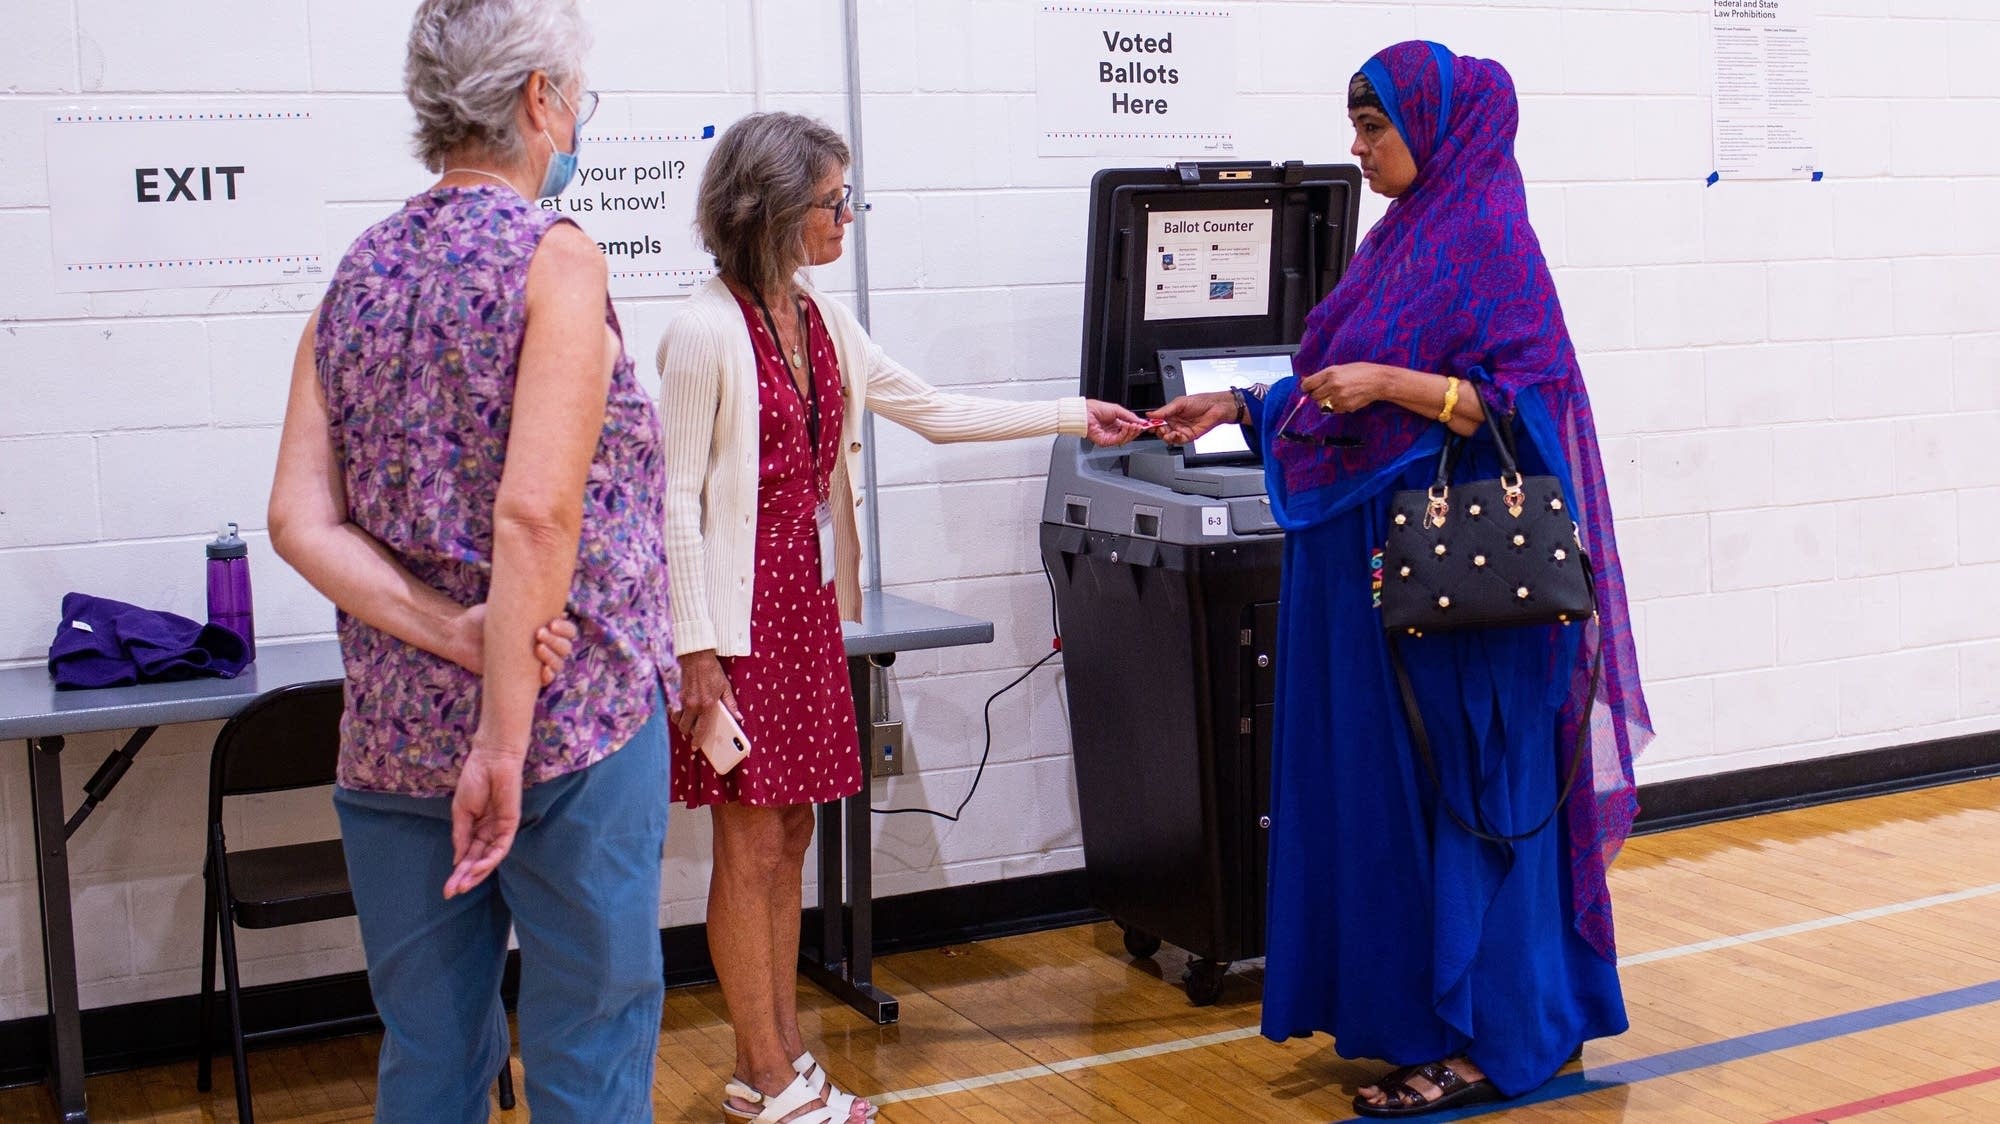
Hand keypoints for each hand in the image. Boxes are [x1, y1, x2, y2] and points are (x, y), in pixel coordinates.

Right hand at [446, 740, 523, 897]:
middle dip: (464, 878)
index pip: (468, 856)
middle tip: (451, 893)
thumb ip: (461, 836)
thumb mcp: (461, 812)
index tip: (446, 889)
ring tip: (463, 885)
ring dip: (476, 873)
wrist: (490, 759)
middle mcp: (489, 832)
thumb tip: (458, 861)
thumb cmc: (475, 780)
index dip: (458, 872)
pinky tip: (477, 868)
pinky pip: (501, 846)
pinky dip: (489, 859)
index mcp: (476, 829)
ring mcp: (501, 829)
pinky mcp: (511, 823)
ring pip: (490, 858)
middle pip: (477, 861)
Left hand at [449, 605, 577, 684]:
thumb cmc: (483, 617)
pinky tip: (543, 670)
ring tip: (537, 649)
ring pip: (558, 663)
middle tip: (540, 634)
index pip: (567, 631)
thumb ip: (529, 604)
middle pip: (565, 648)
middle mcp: (543, 645)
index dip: (565, 629)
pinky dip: (548, 676)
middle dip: (557, 641)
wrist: (461, 635)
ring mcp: (534, 662)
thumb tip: (557, 605)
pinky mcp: (524, 677)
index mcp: (543, 628)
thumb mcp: (507, 605)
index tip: (552, 623)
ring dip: (553, 657)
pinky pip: (545, 680)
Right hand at [672, 649, 740, 736]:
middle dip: (689, 733)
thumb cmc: (712, 671)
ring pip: (678, 720)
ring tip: (690, 723)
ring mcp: (684, 700)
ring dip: (683, 724)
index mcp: (707, 705)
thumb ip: (731, 704)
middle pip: (685, 728)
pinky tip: (684, 712)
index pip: (701, 729)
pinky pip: (676, 710)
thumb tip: (738, 717)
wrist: (697, 658)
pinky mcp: (679, 695)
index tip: (696, 747)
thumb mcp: (725, 687)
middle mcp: (693, 705)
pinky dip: (678, 714)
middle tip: (695, 732)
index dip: (698, 740)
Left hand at [1084, 399, 1147, 445]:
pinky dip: (1124, 433)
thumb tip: (1141, 421)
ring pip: (1125, 439)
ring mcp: (1109, 438)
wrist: (1085, 412)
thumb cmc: (1096, 408)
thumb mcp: (1117, 410)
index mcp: (1116, 424)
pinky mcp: (1105, 442)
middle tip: (1139, 425)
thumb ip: (1130, 416)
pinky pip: (1118, 440)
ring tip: (1133, 424)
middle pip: (1129, 436)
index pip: (1130, 429)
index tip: (1145, 425)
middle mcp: (1113, 432)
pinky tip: (1126, 426)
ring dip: (1131, 431)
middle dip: (1136, 430)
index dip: (1137, 427)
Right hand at [1149, 391, 1238, 445]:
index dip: (1151, 423)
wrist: (1216, 407)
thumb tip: (1151, 414)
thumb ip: (1165, 410)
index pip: (1157, 421)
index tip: (1147, 424)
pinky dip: (1175, 439)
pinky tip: (1176, 434)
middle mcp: (1175, 423)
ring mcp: (1181, 430)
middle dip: (1157, 431)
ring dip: (1165, 436)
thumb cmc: (1201, 402)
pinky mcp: (1188, 437)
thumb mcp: (1179, 402)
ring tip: (1166, 431)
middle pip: (1160, 431)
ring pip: (1168, 438)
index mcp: (1171, 414)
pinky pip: (1178, 441)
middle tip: (1157, 428)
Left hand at [1297, 363, 1384, 414]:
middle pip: (1314, 396)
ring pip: (1322, 405)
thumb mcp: (1341, 368)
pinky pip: (1333, 410)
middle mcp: (1333, 385)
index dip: (1306, 387)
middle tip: (1325, 390)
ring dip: (1325, 401)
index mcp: (1331, 373)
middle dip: (1317, 394)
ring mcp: (1339, 397)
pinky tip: (1344, 398)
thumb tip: (1305, 379)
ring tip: (1336, 394)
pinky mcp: (1345, 407)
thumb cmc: (1362, 372)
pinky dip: (1335, 406)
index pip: (1308, 384)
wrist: (1378, 381)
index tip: (1307, 388)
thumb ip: (1323, 375)